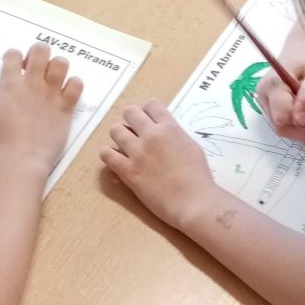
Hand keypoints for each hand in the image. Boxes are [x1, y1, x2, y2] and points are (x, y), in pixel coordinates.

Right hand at [0, 45, 82, 179]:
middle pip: (41, 50)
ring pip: (61, 63)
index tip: (17, 67)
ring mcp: (51, 93)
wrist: (22, 158)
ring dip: (58, 66)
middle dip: (38, 54)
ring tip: (52, 78)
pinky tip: (66, 93)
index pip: (13, 54)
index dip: (15, 57)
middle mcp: (32, 83)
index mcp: (11, 83)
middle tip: (36, 68)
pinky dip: (74, 85)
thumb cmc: (1, 138)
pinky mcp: (66, 105)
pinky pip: (77, 84)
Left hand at [101, 100, 214, 230]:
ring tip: (125, 147)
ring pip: (115, 130)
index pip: (151, 104)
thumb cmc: (198, 176)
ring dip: (119, 136)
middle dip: (131, 120)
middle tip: (135, 133)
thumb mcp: (190, 146)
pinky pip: (106, 154)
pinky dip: (109, 155)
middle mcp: (151, 135)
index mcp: (169, 127)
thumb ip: (174, 135)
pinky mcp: (128, 171)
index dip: (147, 111)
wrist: (193, 201)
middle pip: (130, 112)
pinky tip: (116, 160)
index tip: (148, 121)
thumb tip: (163, 132)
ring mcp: (138, 152)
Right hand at [257, 25, 304, 141]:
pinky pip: (289, 124)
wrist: (301, 49)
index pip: (282, 117)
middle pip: (283, 127)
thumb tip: (301, 121)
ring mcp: (268, 105)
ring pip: (287, 129)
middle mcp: (265, 98)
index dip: (302, 123)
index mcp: (272, 87)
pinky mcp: (274, 108)